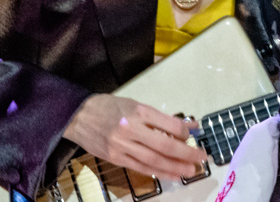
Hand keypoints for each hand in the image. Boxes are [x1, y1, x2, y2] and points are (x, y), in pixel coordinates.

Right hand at [63, 94, 206, 177]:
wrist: (78, 116)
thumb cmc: (110, 106)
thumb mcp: (135, 104)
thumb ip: (158, 117)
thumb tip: (184, 127)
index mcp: (138, 111)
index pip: (167, 123)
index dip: (184, 131)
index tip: (196, 133)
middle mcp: (131, 129)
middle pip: (163, 145)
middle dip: (185, 153)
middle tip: (202, 157)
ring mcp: (122, 146)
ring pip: (153, 160)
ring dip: (175, 167)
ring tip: (191, 170)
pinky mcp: (115, 158)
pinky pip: (140, 167)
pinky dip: (158, 172)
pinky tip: (172, 175)